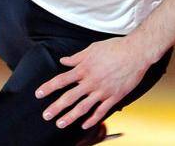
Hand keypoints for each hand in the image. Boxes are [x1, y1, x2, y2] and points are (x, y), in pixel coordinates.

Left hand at [35, 37, 149, 129]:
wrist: (136, 53)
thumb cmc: (114, 48)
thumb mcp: (91, 49)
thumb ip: (76, 58)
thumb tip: (63, 61)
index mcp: (83, 69)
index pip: (61, 80)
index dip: (48, 88)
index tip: (38, 94)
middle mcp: (90, 82)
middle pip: (69, 97)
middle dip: (55, 108)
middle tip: (45, 116)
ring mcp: (102, 91)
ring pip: (83, 107)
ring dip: (70, 117)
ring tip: (60, 124)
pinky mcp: (114, 97)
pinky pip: (101, 111)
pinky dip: (92, 119)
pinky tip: (84, 125)